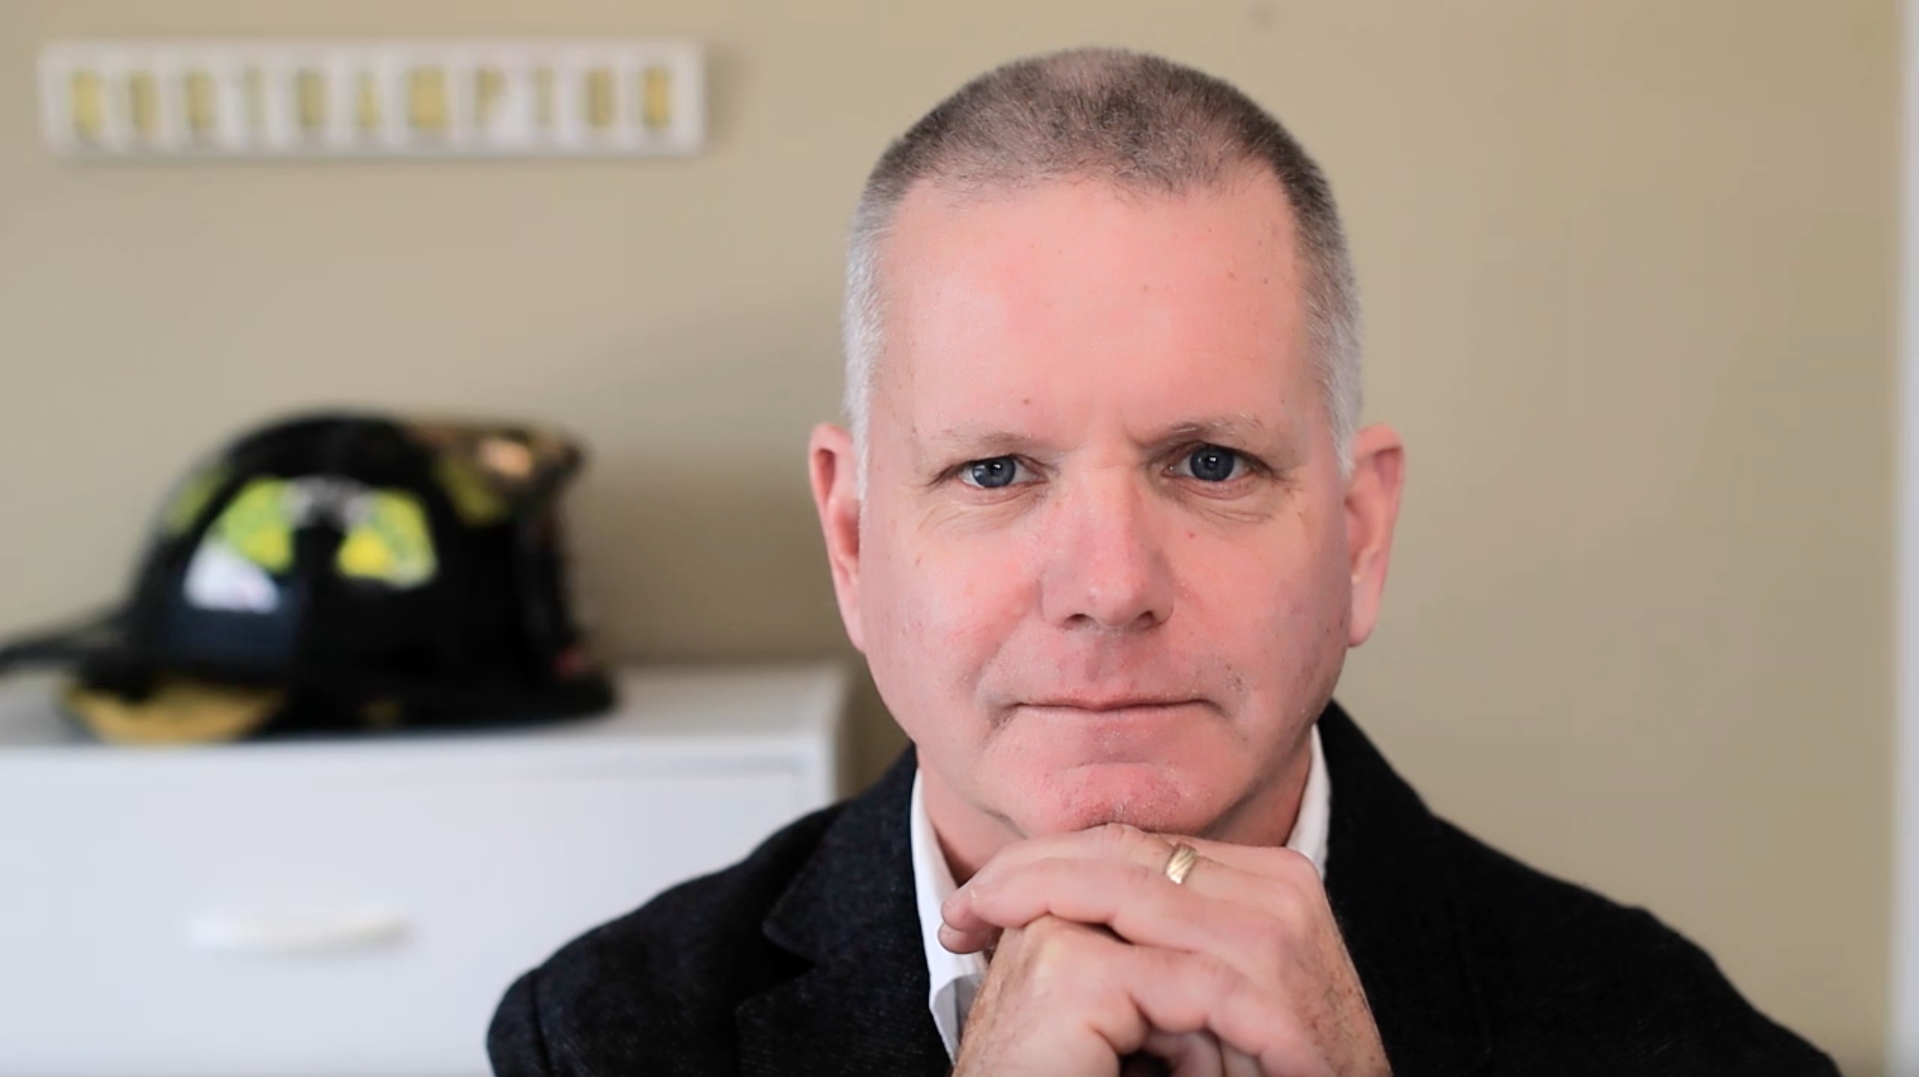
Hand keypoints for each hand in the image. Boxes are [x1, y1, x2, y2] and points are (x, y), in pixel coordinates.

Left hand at [943, 824, 1389, 1076]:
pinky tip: (1026, 957)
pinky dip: (1087, 942)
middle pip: (1123, 851)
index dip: (1045, 863)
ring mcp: (1283, 931)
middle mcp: (1278, 886)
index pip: (1131, 845)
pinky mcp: (1279, 991)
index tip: (975, 900)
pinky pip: (1163, 954)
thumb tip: (1057, 910)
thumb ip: (1154, 944)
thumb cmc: (1270, 1070)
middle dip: (1025, 873)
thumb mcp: (1203, 997)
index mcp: (1260, 879)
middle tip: (956, 908)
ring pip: (1130, 883)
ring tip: (970, 922)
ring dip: (1038, 895)